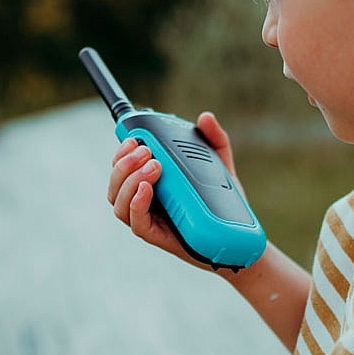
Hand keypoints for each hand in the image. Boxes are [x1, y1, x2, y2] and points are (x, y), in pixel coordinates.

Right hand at [106, 111, 236, 267]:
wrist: (238, 236)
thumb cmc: (223, 202)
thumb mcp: (221, 164)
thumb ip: (214, 139)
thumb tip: (206, 118)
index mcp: (152, 183)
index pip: (122, 167)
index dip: (121, 153)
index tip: (133, 138)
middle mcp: (145, 201)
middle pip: (116, 183)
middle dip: (125, 163)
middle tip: (147, 151)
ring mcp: (150, 219)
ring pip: (119, 202)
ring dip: (129, 180)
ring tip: (154, 166)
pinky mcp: (158, 237)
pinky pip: (136, 222)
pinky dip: (136, 203)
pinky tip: (147, 189)